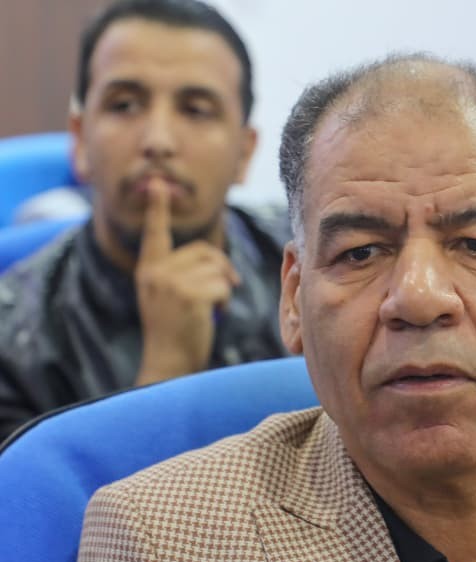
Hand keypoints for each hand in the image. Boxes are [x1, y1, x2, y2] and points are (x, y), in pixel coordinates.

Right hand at [133, 178, 238, 384]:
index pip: (155, 235)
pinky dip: (226, 300)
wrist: (169, 362)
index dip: (158, 210)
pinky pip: (223, 286)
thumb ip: (179, 274)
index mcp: (149, 270)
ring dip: (224, 287)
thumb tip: (215, 260)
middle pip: (203, 251)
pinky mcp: (190, 296)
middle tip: (228, 286)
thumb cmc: (175, 332)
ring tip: (215, 306)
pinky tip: (216, 315)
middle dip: (221, 267)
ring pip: (216, 269)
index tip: (158, 186)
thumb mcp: (167, 297)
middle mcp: (157, 272)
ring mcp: (172, 283)